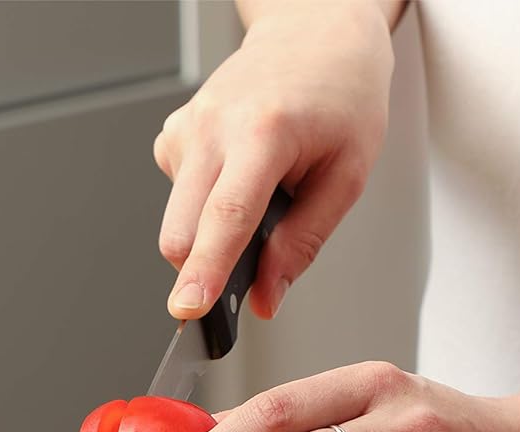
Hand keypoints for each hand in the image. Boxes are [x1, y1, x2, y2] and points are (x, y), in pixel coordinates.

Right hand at [154, 1, 394, 319]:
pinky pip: (178, 198)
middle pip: (181, 232)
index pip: (226, 216)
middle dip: (204, 267)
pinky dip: (205, 205)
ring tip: (259, 194)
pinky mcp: (172, 133)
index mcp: (263, 132)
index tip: (189, 309)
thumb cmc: (341, 94)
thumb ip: (303, 242)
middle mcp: (213, 126)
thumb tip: (267, 298)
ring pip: (177, 220)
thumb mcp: (346, 174)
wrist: (316, 33)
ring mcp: (186, 126)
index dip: (206, 271)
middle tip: (248, 268)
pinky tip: (238, 174)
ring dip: (210, 232)